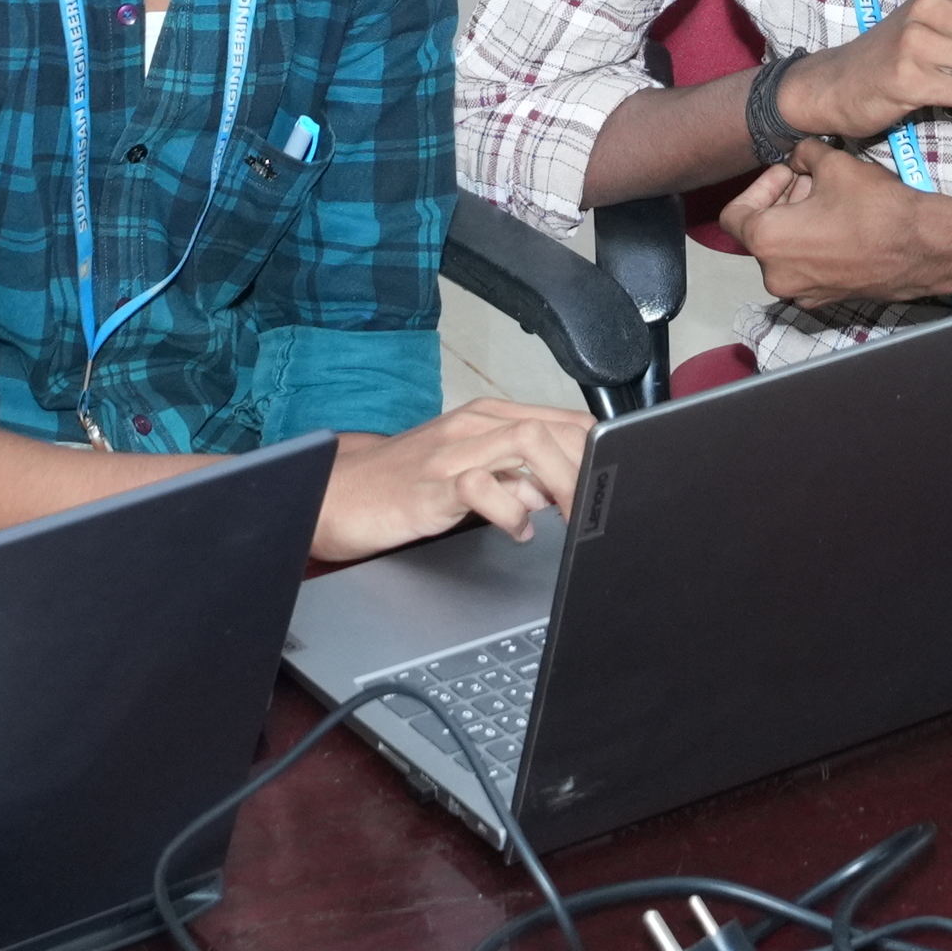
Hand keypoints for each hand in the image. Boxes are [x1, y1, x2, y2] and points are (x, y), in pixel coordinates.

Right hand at [320, 396, 592, 558]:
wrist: (338, 495)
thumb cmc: (402, 484)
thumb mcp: (470, 473)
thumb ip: (515, 476)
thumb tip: (558, 491)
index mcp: (487, 419)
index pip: (563, 420)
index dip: (597, 451)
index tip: (613, 484)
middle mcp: (473, 427)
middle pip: (553, 428)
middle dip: (586, 468)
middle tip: (595, 509)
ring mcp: (450, 454)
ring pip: (526, 443)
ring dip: (560, 482)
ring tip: (568, 516)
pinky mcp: (429, 487)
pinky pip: (481, 486)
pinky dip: (510, 510)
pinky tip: (518, 532)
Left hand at [723, 143, 951, 312]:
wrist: (924, 248)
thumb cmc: (877, 208)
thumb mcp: (834, 163)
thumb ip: (803, 153)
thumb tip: (799, 156)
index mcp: (767, 241)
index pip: (736, 214)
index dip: (759, 186)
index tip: (787, 173)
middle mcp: (776, 275)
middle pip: (760, 232)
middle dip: (782, 200)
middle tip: (812, 179)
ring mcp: (801, 292)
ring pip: (783, 251)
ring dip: (797, 222)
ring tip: (830, 198)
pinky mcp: (825, 300)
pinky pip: (805, 268)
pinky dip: (812, 245)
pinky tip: (841, 225)